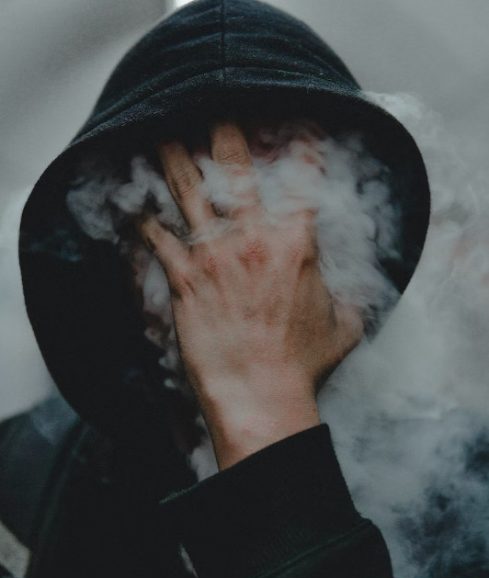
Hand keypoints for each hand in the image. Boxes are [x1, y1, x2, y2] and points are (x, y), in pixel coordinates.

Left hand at [138, 121, 363, 468]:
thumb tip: (351, 293)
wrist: (262, 393)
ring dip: (173, 161)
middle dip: (224, 134)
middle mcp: (253, 239)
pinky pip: (157, 240)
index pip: (304, 181)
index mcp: (297, 244)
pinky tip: (131, 207)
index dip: (304, 146)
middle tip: (214, 108)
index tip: (300, 123)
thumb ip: (348, 298)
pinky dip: (142, 221)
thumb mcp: (345, 326)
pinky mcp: (184, 279)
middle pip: (236, 172)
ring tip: (161, 135)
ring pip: (188, 194)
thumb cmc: (304, 363)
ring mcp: (215, 256)